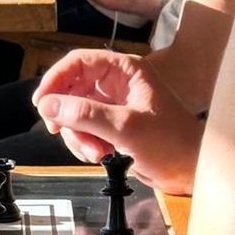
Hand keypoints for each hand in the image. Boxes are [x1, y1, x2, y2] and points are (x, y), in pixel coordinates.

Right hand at [31, 49, 201, 193]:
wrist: (192, 172)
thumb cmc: (173, 143)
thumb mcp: (125, 127)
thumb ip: (85, 114)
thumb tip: (47, 106)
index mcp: (125, 71)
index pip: (78, 62)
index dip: (56, 79)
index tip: (42, 102)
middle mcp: (116, 84)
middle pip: (71, 89)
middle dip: (67, 115)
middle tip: (59, 131)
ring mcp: (113, 105)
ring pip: (74, 112)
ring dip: (77, 134)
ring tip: (94, 152)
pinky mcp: (111, 125)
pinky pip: (83, 128)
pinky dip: (84, 143)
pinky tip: (98, 155)